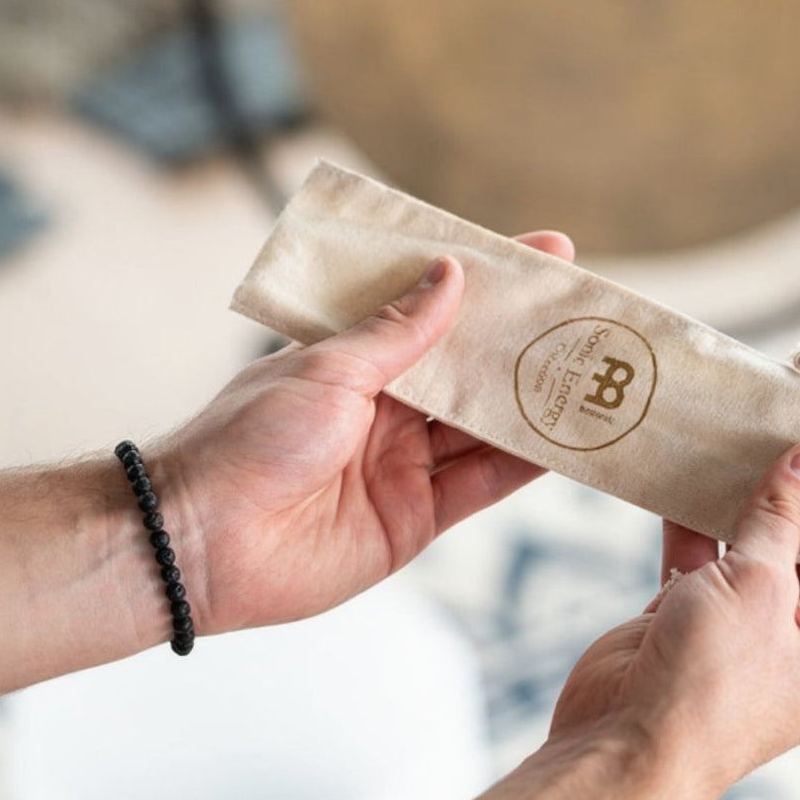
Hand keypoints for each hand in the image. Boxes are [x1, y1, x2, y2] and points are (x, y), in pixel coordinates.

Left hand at [158, 231, 573, 636]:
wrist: (202, 544)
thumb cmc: (246, 441)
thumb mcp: (328, 369)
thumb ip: (398, 331)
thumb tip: (449, 274)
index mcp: (357, 358)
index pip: (437, 307)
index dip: (490, 282)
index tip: (544, 255)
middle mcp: (388, 406)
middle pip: (473, 367)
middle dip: (528, 342)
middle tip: (589, 316)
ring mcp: (406, 462)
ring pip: (488, 425)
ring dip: (538, 401)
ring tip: (597, 373)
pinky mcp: (418, 515)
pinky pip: (484, 482)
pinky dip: (527, 463)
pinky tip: (567, 439)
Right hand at [550, 442, 799, 799]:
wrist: (621, 747)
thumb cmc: (710, 691)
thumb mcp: (761, 587)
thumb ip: (785, 515)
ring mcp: (753, 623)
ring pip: (766, 542)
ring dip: (756, 495)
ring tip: (758, 430)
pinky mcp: (699, 614)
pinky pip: (709, 552)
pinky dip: (700, 516)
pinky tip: (694, 467)